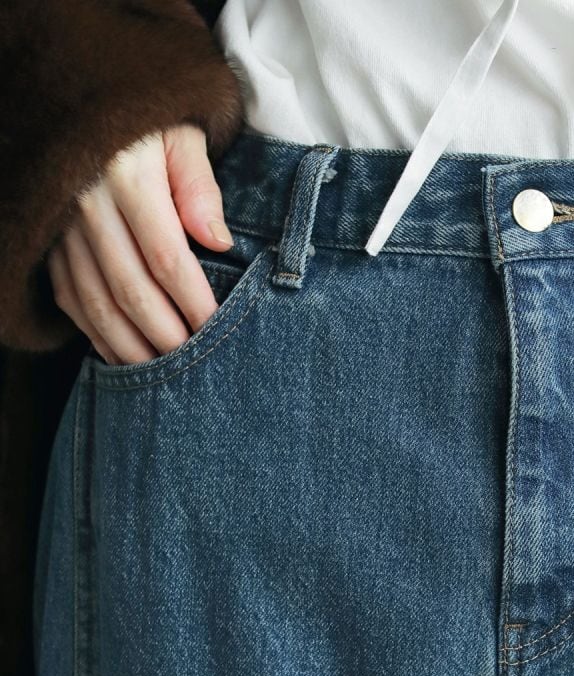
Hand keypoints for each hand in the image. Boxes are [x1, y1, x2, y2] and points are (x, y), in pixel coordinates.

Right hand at [46, 123, 234, 364]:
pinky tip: (122, 354)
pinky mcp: (48, 242)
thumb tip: (220, 242)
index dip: (194, 300)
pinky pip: (69, 298)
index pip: (167, 257)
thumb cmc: (147, 119)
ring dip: (130, 346)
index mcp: (126, 175)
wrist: (80, 98)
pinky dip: (96, 334)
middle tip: (196, 366)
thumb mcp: (182, 133)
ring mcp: (61, 226)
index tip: (218, 329)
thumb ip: (200, 186)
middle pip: (130, 289)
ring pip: (96, 302)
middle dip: (166, 336)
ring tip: (162, 374)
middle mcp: (86, 204)